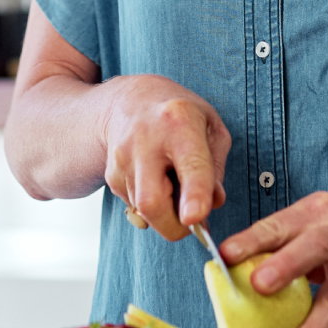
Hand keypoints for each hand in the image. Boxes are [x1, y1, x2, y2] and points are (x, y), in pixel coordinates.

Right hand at [101, 75, 230, 240]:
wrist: (130, 101)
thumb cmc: (180, 115)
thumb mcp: (212, 128)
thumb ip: (216, 168)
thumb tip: (211, 204)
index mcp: (179, 121)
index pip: (190, 165)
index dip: (194, 195)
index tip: (194, 217)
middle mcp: (146, 139)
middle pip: (152, 202)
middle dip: (173, 226)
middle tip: (191, 220)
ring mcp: (122, 158)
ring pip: (143, 211)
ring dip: (165, 213)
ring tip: (173, 182)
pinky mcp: (111, 175)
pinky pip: (134, 207)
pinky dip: (151, 206)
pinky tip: (155, 179)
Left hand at [220, 192, 327, 327]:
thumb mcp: (308, 226)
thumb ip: (275, 243)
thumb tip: (225, 269)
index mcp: (316, 211)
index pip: (279, 223)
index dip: (252, 239)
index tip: (226, 255)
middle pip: (316, 246)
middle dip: (287, 265)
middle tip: (259, 285)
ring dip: (312, 327)